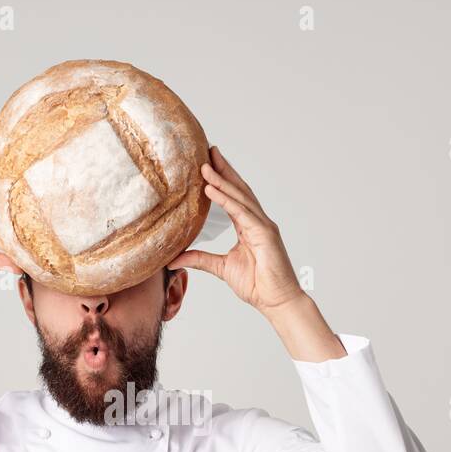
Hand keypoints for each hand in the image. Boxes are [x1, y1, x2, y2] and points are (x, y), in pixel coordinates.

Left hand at [166, 146, 307, 314]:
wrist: (277, 301)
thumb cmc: (257, 285)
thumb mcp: (221, 268)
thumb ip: (199, 259)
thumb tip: (173, 259)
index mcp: (249, 227)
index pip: (233, 198)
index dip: (221, 180)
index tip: (207, 164)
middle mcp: (257, 222)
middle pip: (239, 190)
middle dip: (224, 169)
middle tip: (208, 150)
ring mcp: (263, 225)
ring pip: (240, 197)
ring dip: (222, 180)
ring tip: (204, 166)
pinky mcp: (265, 233)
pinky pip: (242, 213)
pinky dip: (227, 200)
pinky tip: (212, 189)